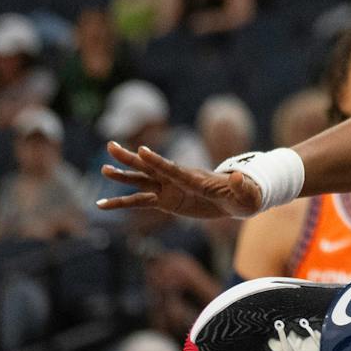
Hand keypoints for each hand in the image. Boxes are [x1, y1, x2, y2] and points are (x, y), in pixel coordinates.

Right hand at [98, 142, 261, 219]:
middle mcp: (179, 181)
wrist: (239, 199)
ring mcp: (170, 189)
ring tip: (103, 169)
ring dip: (122, 176)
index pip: (173, 169)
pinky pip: (139, 202)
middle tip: (110, 146)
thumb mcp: (246, 194)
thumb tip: (238, 176)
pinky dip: (122, 203)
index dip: (158, 162)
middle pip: (151, 168)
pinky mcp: (166, 200)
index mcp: (196, 179)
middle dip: (131, 158)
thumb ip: (240, 186)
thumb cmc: (246, 196)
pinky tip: (103, 204)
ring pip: (141, 181)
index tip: (142, 150)